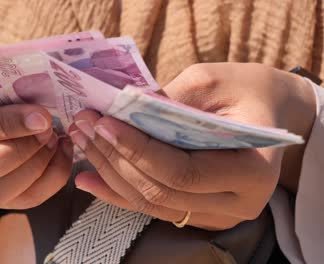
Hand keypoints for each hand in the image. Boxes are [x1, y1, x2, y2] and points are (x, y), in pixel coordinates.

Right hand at [0, 81, 73, 209]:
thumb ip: (5, 83)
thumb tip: (43, 98)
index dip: (5, 125)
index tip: (42, 117)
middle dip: (19, 152)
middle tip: (48, 130)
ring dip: (35, 167)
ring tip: (54, 140)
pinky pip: (23, 200)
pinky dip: (51, 178)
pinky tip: (61, 152)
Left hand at [69, 63, 315, 229]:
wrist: (269, 111)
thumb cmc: (246, 89)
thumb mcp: (211, 82)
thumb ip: (167, 102)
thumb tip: (117, 114)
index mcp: (252, 171)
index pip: (183, 171)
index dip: (137, 150)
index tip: (104, 124)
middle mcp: (237, 203)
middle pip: (161, 191)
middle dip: (115, 159)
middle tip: (85, 126)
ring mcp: (216, 214)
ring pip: (151, 203)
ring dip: (110, 174)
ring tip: (82, 143)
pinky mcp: (198, 212)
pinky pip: (152, 207)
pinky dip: (118, 192)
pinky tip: (88, 179)